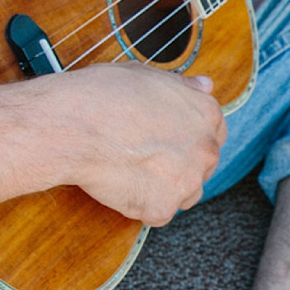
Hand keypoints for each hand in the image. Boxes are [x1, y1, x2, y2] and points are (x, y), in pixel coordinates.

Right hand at [34, 63, 225, 225]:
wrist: (75, 127)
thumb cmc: (103, 95)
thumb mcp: (148, 75)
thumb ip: (182, 86)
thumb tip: (205, 85)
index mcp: (206, 113)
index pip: (214, 133)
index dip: (188, 137)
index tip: (167, 139)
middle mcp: (205, 148)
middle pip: (202, 165)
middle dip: (178, 164)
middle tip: (144, 156)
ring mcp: (187, 180)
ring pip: (185, 193)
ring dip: (164, 187)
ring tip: (131, 171)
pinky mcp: (163, 208)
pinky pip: (158, 214)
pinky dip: (141, 205)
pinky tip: (121, 185)